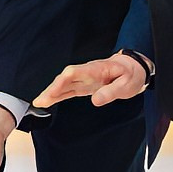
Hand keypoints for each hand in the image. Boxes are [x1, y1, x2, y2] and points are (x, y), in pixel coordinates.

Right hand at [33, 52, 147, 110]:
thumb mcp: (127, 84)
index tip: (52, 92)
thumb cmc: (131, 74)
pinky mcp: (85, 85)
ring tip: (39, 103)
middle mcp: (87, 73)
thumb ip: (111, 92)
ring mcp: (84, 79)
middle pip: (64, 78)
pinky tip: (48, 101)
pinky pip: (68, 89)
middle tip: (40, 101)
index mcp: (96, 69)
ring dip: (51, 93)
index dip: (61, 82)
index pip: (73, 73)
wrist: (134, 68)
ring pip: (64, 84)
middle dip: (51, 89)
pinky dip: (58, 95)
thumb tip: (95, 101)